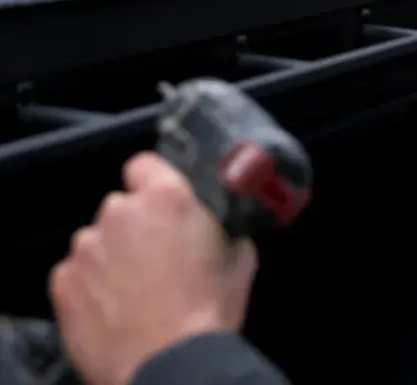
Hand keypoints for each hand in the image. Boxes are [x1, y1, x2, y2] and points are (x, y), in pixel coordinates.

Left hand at [49, 153, 257, 384]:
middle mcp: (119, 212)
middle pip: (120, 207)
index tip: (159, 204)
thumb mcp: (239, 257)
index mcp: (165, 197)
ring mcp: (87, 248)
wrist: (167, 366)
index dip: (152, 183)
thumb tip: (218, 224)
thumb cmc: (207, 313)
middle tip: (154, 258)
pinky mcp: (63, 283)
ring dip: (111, 257)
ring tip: (131, 292)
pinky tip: (111, 310)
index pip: (144, 164)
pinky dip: (89, 287)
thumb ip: (221, 226)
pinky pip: (75, 275)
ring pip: (97, 242)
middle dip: (134, 227)